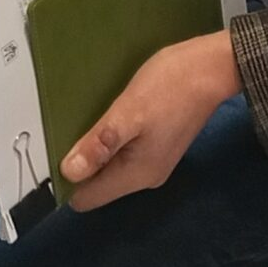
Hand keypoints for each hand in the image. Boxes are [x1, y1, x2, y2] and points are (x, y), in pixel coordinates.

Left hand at [61, 30, 240, 209]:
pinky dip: (113, 140)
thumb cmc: (170, 86)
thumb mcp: (129, 112)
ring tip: (88, 119)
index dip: (68, 181)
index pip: (87, 199)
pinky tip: (111, 116)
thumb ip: (100, 145)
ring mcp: (155, 161)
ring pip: (111, 167)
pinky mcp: (160, 144)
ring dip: (97, 150)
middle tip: (68, 130)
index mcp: (137, 174)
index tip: (54, 153)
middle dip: (81, 163)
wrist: (213, 67)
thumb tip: (69, 173)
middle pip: (99, 183)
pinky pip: (125, 153)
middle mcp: (146, 177)